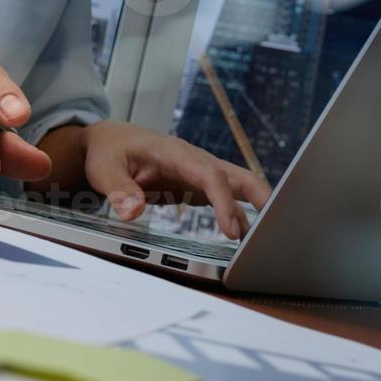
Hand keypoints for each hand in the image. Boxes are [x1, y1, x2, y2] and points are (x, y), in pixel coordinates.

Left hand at [81, 122, 271, 239]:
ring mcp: (199, 172)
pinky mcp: (198, 184)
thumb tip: (133, 211)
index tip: (231, 231)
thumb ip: (119, 190)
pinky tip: (247, 237)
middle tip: (277, 226)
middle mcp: (194, 160)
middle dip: (262, 198)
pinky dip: (240, 214)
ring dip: (257, 208)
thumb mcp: (103, 169)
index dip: (224, 202)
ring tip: (268, 239)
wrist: (110, 141)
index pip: (209, 175)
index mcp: (175, 153)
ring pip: (238, 186)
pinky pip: (226, 198)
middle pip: (237, 175)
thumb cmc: (109, 151)